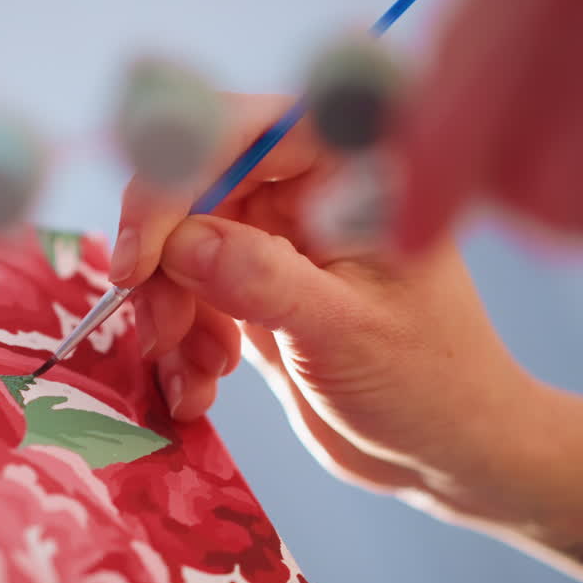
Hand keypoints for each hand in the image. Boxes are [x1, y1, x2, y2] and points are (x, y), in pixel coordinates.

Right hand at [109, 94, 537, 498]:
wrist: (443, 450)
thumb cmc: (426, 382)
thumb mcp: (345, 332)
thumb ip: (262, 279)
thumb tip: (179, 241)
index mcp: (351, 165)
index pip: (239, 131)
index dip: (174, 181)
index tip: (140, 261)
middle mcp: (307, 185)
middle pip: (189, 185)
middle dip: (162, 263)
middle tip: (161, 334)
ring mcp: (275, 233)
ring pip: (175, 244)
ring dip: (168, 313)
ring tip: (199, 376)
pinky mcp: (251, 284)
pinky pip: (183, 293)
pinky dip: (178, 341)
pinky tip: (201, 388)